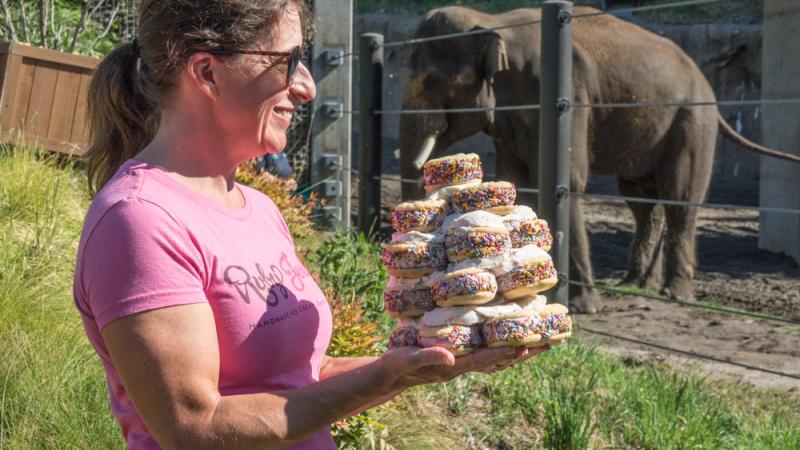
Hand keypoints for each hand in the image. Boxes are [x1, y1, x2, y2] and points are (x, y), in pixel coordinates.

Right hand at [375, 344, 548, 391]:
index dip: (504, 352)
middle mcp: (463, 366)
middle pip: (499, 360)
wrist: (392, 373)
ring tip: (540, 339)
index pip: (485, 360)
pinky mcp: (459, 356)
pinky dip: (501, 345)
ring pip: (496, 357)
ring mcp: (463, 362)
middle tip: (548, 343)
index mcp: (454, 367)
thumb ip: (429, 358)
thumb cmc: (398, 365)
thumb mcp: (408, 359)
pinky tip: (509, 337)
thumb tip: (451, 358)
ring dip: (518, 349)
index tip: (525, 345)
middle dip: (523, 352)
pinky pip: (486, 351)